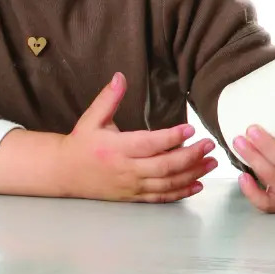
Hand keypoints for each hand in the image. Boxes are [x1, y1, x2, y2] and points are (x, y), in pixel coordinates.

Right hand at [56, 73, 217, 202]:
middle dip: (191, 156)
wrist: (64, 172)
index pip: (150, 143)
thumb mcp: (92, 118)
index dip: (172, 137)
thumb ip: (109, 98)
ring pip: (167, 183)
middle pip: (164, 166)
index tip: (190, 129)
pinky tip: (196, 184)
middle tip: (209, 145)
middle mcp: (126, 169)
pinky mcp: (133, 196)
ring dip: (192, 174)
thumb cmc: (80, 144)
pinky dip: (180, 192)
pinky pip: (160, 197)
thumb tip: (121, 76)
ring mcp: (131, 185)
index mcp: (117, 148)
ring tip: (211, 163)